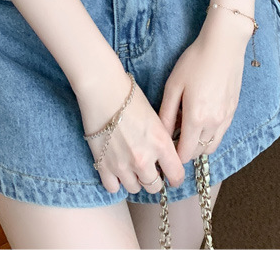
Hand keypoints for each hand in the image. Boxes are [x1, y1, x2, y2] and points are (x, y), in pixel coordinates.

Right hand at [77, 67, 184, 194]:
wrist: (103, 90)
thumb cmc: (130, 96)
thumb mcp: (156, 117)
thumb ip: (162, 141)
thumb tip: (165, 156)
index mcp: (161, 144)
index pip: (176, 175)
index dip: (175, 177)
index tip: (172, 175)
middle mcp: (144, 159)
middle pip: (155, 187)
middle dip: (155, 179)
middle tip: (150, 168)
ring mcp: (123, 165)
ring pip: (135, 189)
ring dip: (135, 180)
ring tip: (132, 166)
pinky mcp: (104, 166)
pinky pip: (114, 188)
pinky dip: (116, 181)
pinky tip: (117, 169)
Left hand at [158, 10, 251, 162]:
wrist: (224, 45)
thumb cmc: (195, 61)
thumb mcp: (173, 85)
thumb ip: (167, 114)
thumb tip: (162, 135)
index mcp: (196, 118)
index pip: (185, 153)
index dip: (174, 154)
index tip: (166, 145)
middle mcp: (214, 123)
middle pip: (199, 152)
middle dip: (186, 149)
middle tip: (176, 133)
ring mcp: (227, 118)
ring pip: (212, 145)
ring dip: (200, 143)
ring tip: (189, 125)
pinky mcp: (234, 110)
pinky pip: (222, 132)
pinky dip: (211, 133)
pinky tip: (203, 115)